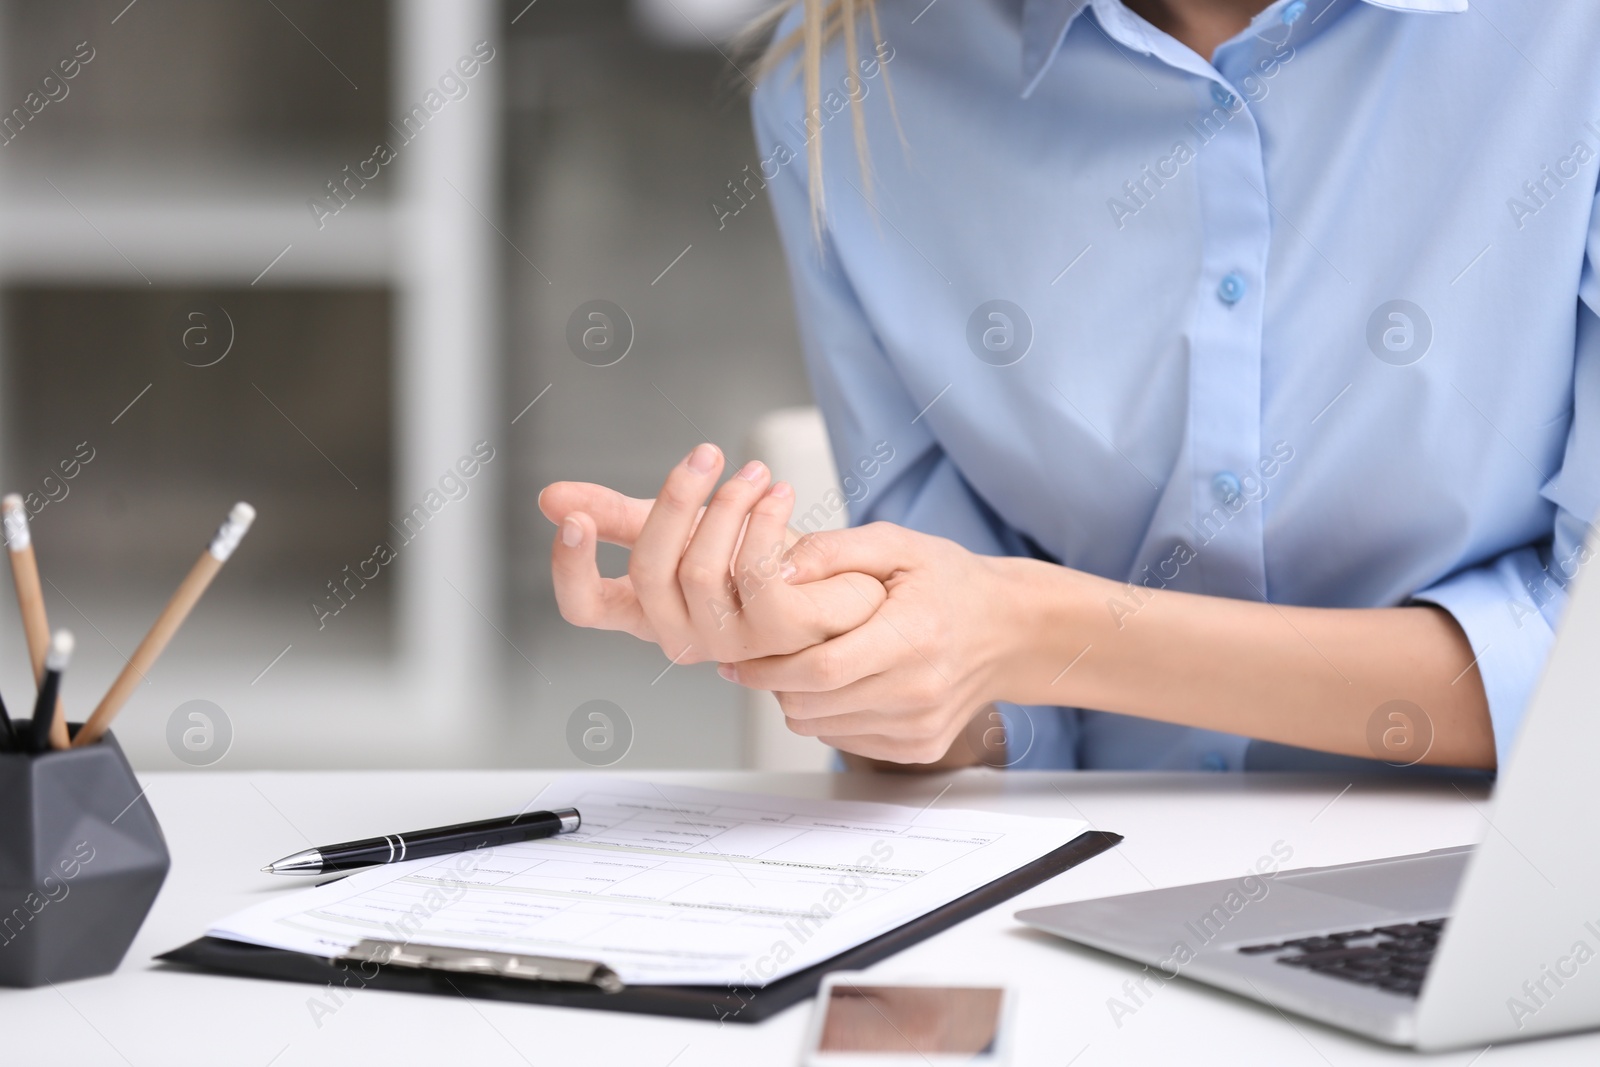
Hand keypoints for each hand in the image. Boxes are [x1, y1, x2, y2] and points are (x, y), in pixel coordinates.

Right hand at [539, 443, 886, 663]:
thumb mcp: (683, 526)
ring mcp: (728, 645)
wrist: (842, 582)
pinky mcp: (777, 636)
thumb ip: (618, 514)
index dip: (570, 567)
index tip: (572, 516)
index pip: (584, 607)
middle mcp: (681, 636)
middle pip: (648, 571)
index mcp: (649, 610)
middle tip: (706, 453)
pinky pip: (754, 573)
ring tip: (755, 473)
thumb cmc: (759, 558)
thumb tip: (549, 498)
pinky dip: (765, 520)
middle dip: (676, 500)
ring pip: (701, 569)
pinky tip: (778, 494)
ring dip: (731, 504)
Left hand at [722, 522, 1036, 763]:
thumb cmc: (952, 584)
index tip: (741, 658)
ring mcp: (921, 726)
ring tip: (798, 665)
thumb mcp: (897, 544)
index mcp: (915, 635)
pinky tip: (836, 684)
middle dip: (773, 684)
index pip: (822, 668)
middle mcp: (920, 689)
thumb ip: (833, 550)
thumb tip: (775, 570)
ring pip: (822, 728)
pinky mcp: (920, 747)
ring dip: (797, 700)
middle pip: (814, 704)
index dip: (770, 666)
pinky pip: (847, 740)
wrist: (1009, 630)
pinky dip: (828, 716)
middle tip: (756, 659)